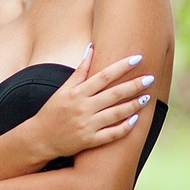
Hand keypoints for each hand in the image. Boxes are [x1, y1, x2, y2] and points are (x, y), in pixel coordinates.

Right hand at [30, 43, 156, 159]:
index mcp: (77, 93)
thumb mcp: (63, 89)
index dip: (122, 66)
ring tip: (147, 97)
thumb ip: (80, 70)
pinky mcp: (89, 141)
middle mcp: (83, 108)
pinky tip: (136, 119)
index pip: (103, 76)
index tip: (137, 58)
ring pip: (116, 114)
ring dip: (134, 105)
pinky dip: (125, 127)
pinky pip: (112, 134)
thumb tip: (92, 48)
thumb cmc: (52, 111)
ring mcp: (87, 125)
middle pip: (114, 94)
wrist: (39, 138)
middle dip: (134, 85)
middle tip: (150, 78)